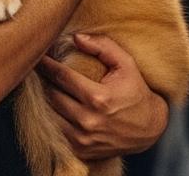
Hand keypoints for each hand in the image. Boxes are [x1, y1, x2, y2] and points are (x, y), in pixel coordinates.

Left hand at [37, 33, 168, 159]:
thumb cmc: (136, 92)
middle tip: (39, 70)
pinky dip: (54, 118)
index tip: (38, 56)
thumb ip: (103, 47)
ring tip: (46, 87)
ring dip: (47, 100)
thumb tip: (76, 38)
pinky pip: (56, 131)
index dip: (47, 64)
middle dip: (45, 81)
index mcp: (99, 98)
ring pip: (50, 114)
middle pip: (52, 95)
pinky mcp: (79, 150)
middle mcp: (88, 120)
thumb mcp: (127, 64)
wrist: (149, 128)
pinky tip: (57, 107)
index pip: (62, 77)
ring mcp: (82, 138)